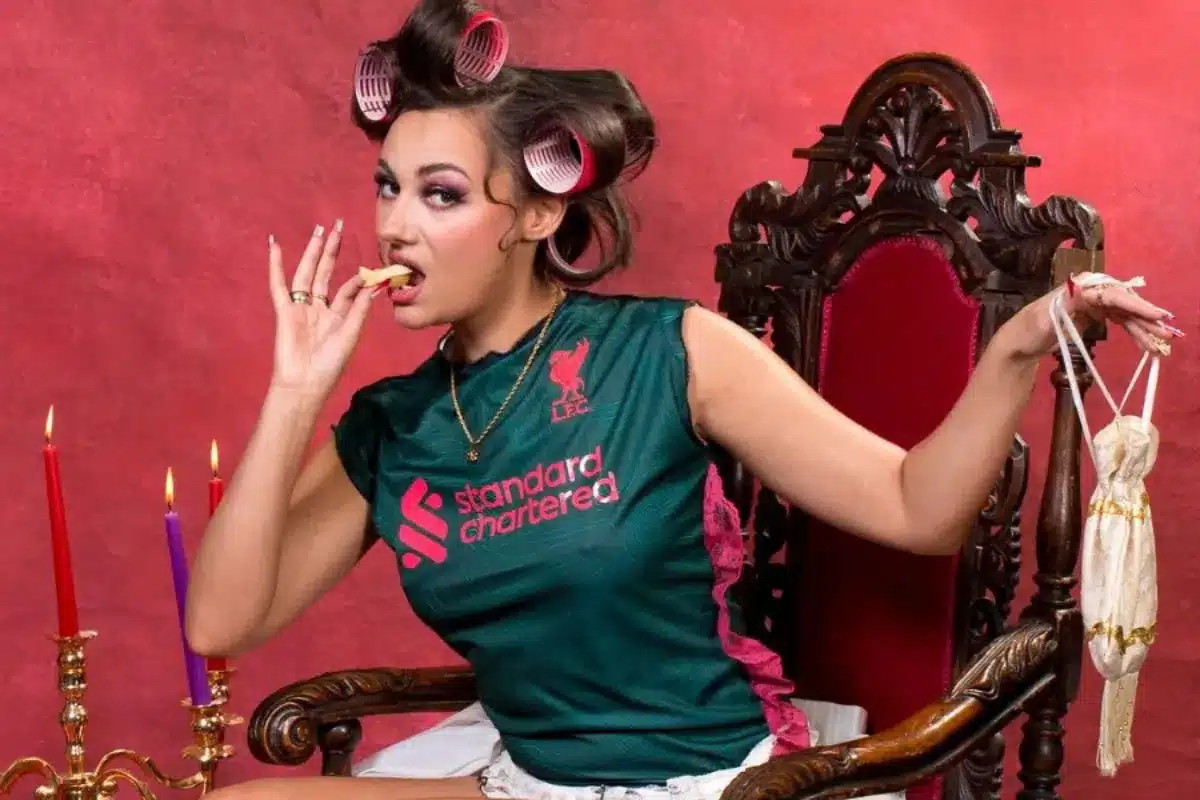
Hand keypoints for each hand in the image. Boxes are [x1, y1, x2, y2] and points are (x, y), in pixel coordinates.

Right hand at [267, 221, 376, 398]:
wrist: (305, 383)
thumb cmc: (330, 364)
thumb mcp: (351, 335)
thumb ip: (360, 309)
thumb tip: (375, 285)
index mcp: (338, 316)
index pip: (348, 289)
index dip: (359, 279)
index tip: (370, 268)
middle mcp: (319, 308)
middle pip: (325, 273)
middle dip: (332, 251)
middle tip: (338, 226)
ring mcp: (300, 308)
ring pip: (306, 273)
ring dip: (312, 252)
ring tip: (319, 231)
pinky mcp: (284, 311)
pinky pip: (279, 284)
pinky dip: (276, 265)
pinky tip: (275, 246)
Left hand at [1013, 272, 1181, 358]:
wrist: (1017, 344)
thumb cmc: (1027, 331)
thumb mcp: (1043, 318)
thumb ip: (1067, 303)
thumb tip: (1088, 289)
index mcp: (1078, 288)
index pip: (1112, 295)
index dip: (1135, 305)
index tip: (1155, 316)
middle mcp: (1088, 290)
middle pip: (1123, 302)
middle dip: (1144, 318)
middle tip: (1163, 334)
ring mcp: (1091, 303)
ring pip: (1123, 312)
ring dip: (1141, 327)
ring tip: (1157, 344)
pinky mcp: (1092, 314)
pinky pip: (1117, 319)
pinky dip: (1131, 330)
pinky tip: (1143, 342)